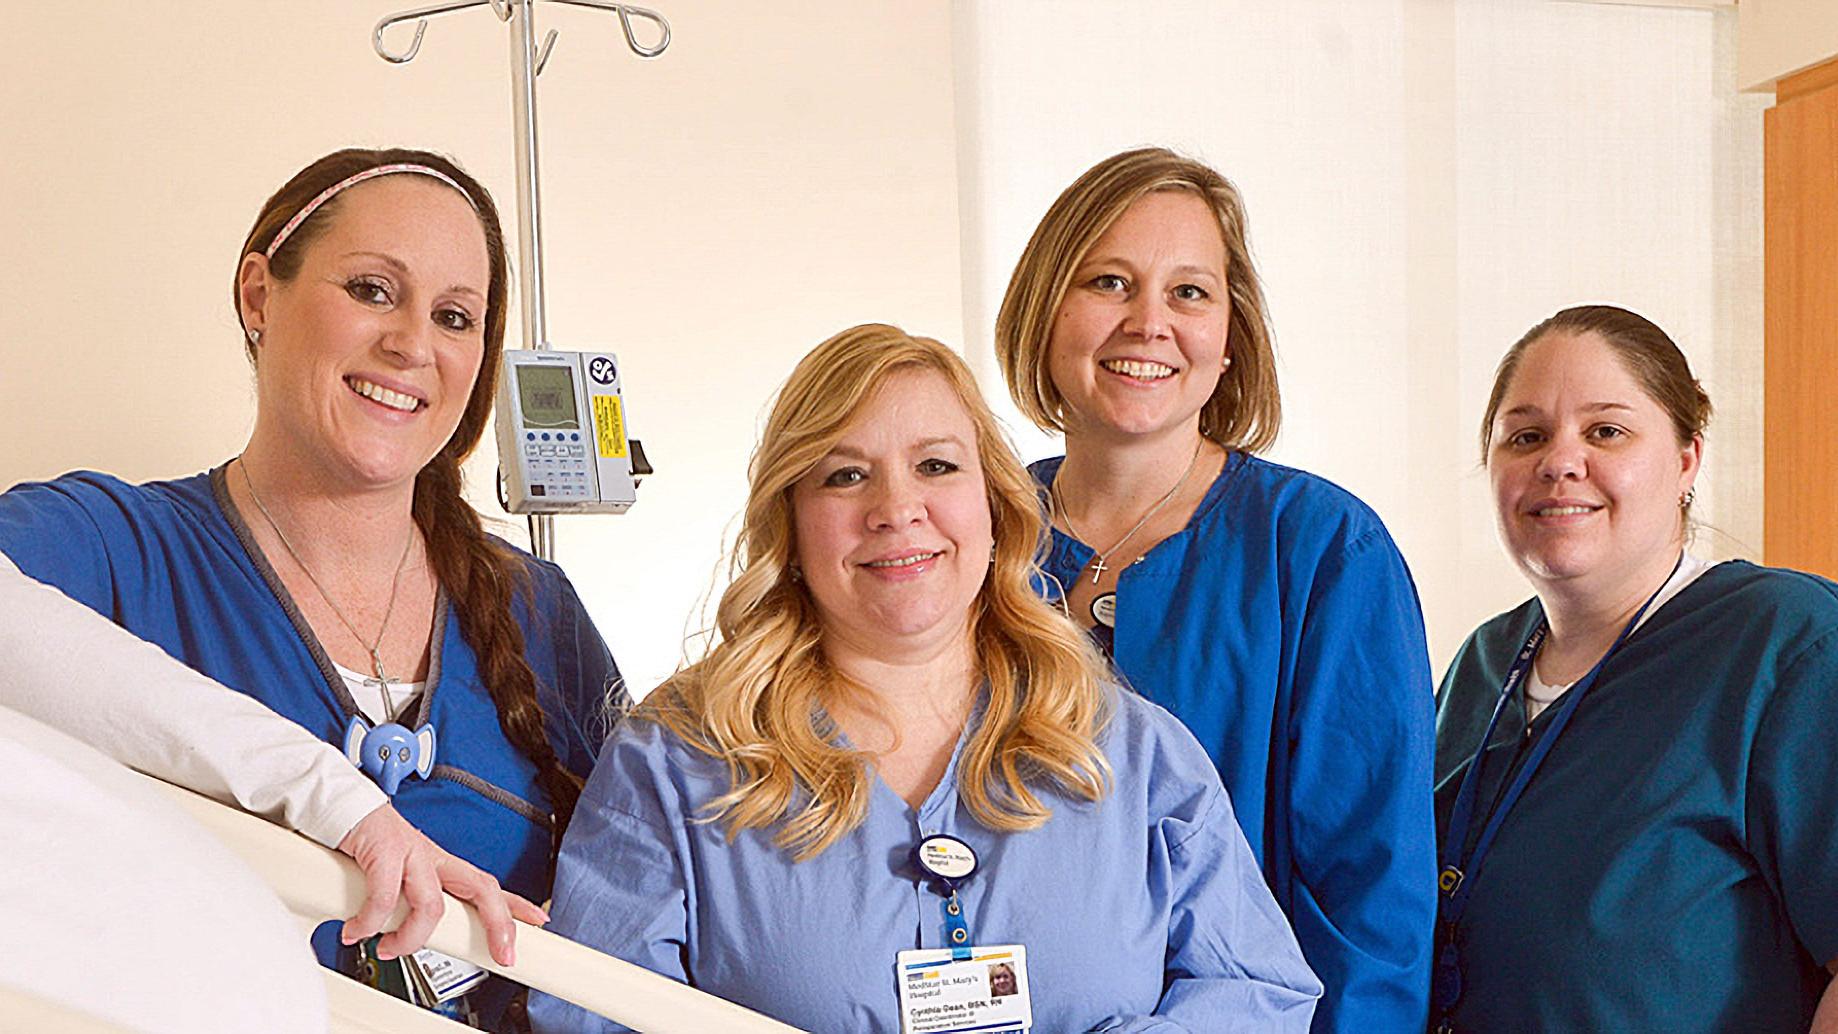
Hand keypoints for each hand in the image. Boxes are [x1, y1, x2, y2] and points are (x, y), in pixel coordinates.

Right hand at [335, 803, 548, 966]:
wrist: (336, 805)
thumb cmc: (363, 844)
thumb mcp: (392, 880)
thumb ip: (399, 909)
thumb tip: (393, 941)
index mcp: (438, 865)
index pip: (485, 885)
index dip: (514, 905)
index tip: (539, 922)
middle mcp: (431, 857)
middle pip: (481, 888)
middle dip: (498, 924)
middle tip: (500, 954)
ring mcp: (411, 851)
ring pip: (432, 904)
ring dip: (410, 937)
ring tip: (388, 947)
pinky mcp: (385, 848)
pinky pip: (384, 896)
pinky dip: (369, 922)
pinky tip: (355, 930)